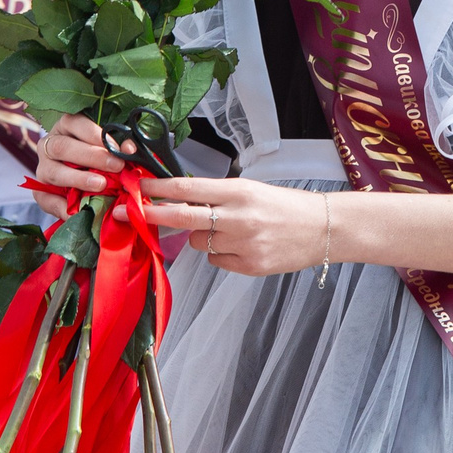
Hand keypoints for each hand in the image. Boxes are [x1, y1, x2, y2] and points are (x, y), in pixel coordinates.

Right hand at [32, 115, 135, 216]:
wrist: (78, 179)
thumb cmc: (96, 156)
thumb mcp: (105, 147)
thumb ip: (116, 148)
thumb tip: (130, 150)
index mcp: (65, 127)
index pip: (75, 124)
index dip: (96, 135)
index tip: (117, 147)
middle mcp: (49, 145)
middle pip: (63, 147)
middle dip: (92, 157)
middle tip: (116, 166)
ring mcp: (43, 168)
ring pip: (53, 172)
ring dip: (78, 179)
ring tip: (100, 185)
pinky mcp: (40, 191)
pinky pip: (47, 199)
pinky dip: (63, 207)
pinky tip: (80, 211)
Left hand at [142, 176, 330, 275]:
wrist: (325, 228)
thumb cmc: (286, 206)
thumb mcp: (251, 190)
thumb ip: (217, 196)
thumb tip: (178, 200)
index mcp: (239, 191)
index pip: (188, 188)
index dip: (158, 188)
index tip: (137, 187)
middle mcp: (239, 217)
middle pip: (182, 217)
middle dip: (151, 214)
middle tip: (128, 213)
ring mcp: (244, 244)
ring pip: (199, 242)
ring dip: (202, 236)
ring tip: (231, 230)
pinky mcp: (250, 266)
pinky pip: (217, 260)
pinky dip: (222, 253)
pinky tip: (244, 245)